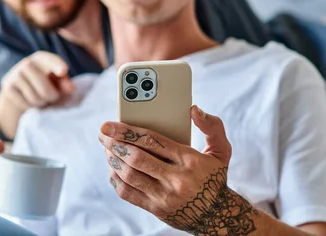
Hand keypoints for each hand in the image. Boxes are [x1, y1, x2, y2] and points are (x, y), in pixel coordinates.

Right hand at [0, 51, 74, 137]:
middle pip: (45, 89)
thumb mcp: (57, 81)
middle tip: (53, 97)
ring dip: (41, 102)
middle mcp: (27, 63)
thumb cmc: (45, 82)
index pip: (50, 60)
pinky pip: (25, 104)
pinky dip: (31, 107)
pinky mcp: (8, 87)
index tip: (64, 71)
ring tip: (41, 98)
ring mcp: (15, 74)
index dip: (58, 66)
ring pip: (35, 99)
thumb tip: (71, 89)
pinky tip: (30, 101)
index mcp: (42, 58)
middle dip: (52, 97)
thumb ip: (65, 83)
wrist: (20, 88)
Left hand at [99, 106, 256, 234]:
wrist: (219, 216)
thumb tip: (193, 110)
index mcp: (190, 161)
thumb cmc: (215, 177)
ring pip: (130, 175)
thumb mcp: (221, 151)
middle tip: (103, 135)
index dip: (128, 131)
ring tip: (107, 149)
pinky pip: (129, 194)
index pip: (153, 141)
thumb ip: (212, 126)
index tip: (111, 124)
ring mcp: (165, 196)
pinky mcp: (157, 210)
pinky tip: (113, 169)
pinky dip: (116, 180)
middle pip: (137, 158)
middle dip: (115, 144)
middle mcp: (177, 179)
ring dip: (113, 160)